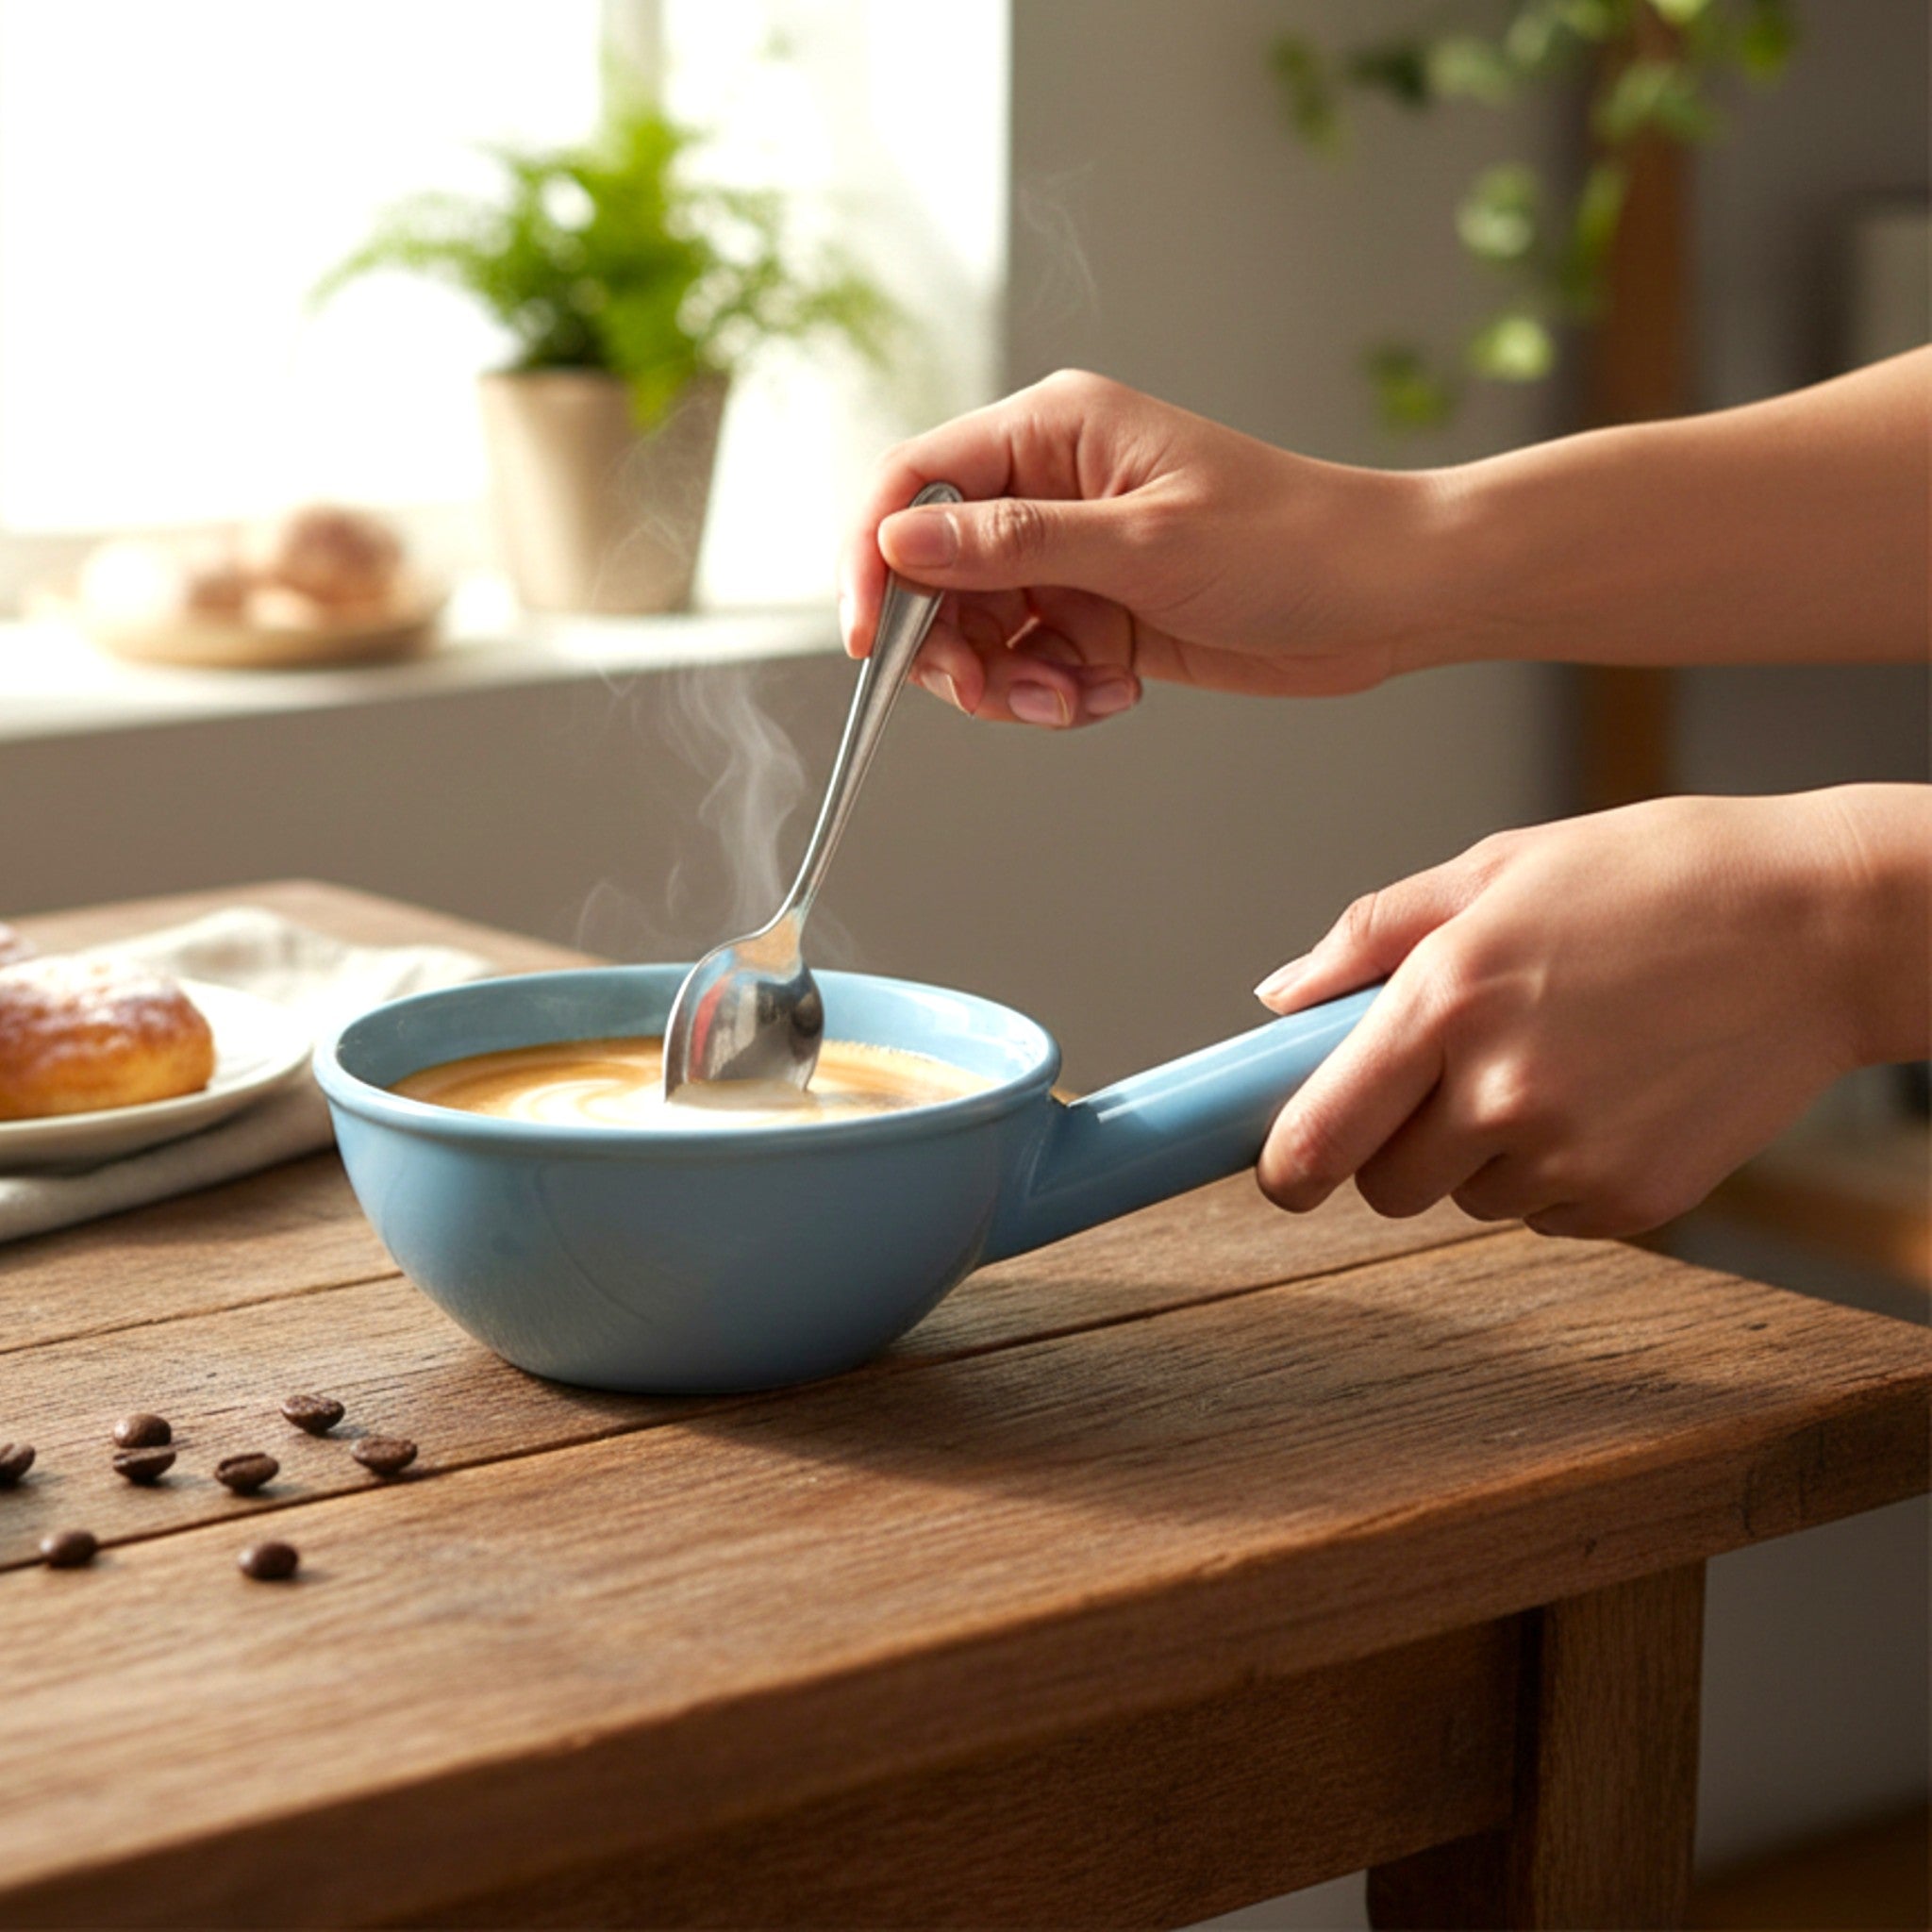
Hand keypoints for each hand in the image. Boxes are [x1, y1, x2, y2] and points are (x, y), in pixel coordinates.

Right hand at [839, 370, 1431, 727]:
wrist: (1382, 597)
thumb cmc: (1287, 543)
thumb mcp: (1142, 545)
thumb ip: (1014, 545)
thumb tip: (900, 540)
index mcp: (1051, 431)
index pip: (914, 481)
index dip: (874, 556)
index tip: (868, 635)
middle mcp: (1048, 486)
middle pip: (932, 571)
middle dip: (952, 646)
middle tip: (999, 696)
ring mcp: (1071, 554)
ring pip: (978, 630)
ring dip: (1010, 682)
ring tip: (1076, 698)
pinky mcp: (1096, 611)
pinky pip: (1030, 662)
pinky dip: (1054, 692)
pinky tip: (1114, 694)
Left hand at [1252, 789, 1923, 1238]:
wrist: (1823, 927)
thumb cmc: (1657, 878)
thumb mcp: (1496, 868)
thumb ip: (1370, 937)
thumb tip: (1280, 997)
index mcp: (1445, 1003)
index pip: (1317, 1139)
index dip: (1283, 1166)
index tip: (1280, 1167)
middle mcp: (1500, 1094)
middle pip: (1385, 1188)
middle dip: (1392, 1147)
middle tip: (1444, 1078)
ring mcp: (1572, 1157)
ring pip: (1467, 1201)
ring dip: (1481, 1156)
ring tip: (1554, 1061)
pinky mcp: (1634, 1200)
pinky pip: (1546, 1215)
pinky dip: (1554, 1174)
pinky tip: (1606, 1094)